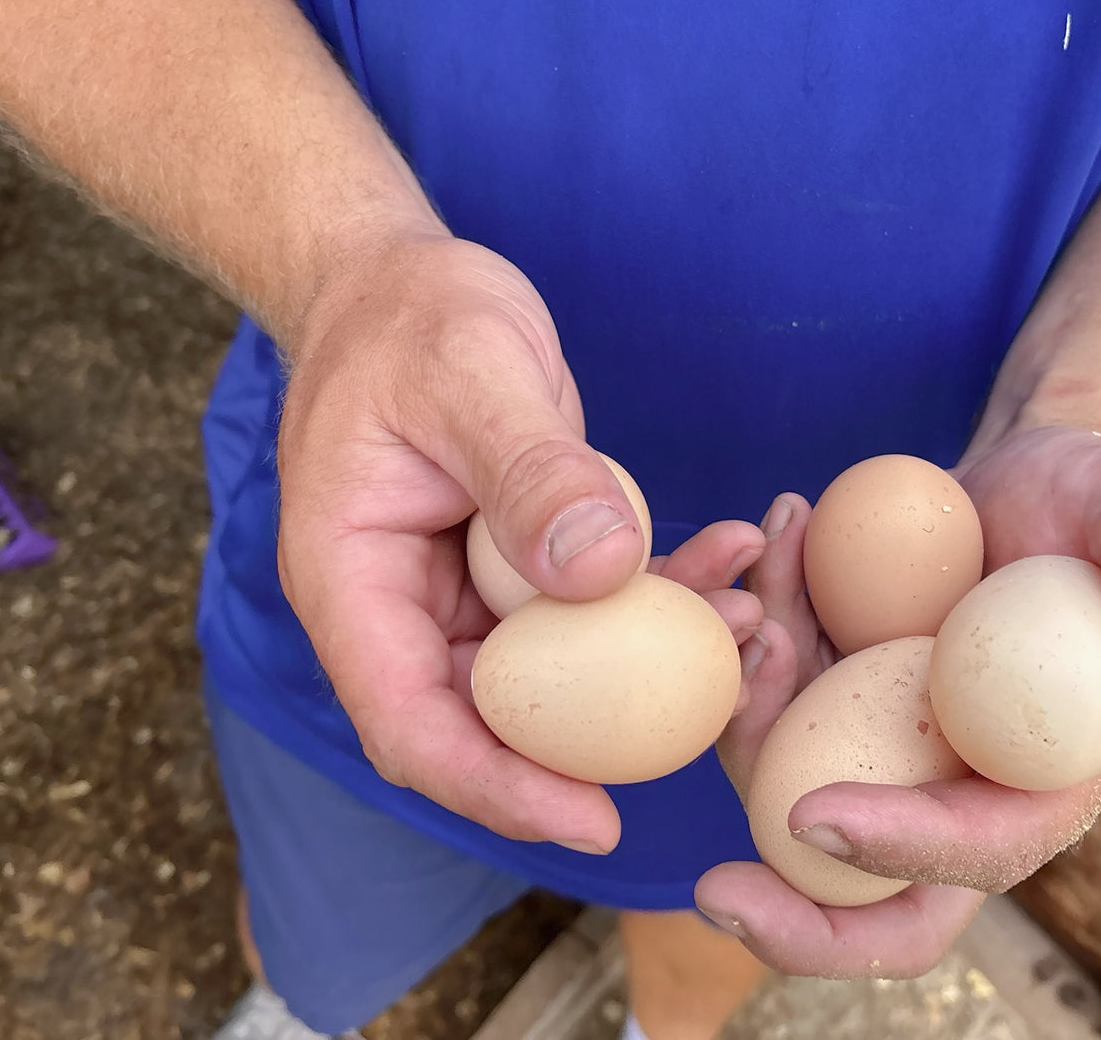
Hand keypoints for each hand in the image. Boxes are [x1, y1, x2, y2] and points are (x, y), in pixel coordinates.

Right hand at [273, 233, 766, 853]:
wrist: (399, 281)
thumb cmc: (411, 316)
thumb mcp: (471, 374)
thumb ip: (530, 470)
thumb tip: (604, 573)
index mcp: (349, 581)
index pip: (409, 723)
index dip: (495, 786)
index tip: (593, 820)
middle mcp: (400, 606)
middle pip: (489, 721)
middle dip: (599, 742)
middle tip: (715, 717)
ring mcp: (460, 591)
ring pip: (555, 672)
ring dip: (652, 662)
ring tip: (750, 617)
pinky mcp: (514, 565)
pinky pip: (588, 607)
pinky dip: (657, 595)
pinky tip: (728, 556)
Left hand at [696, 426, 1100, 976]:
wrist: (1031, 480)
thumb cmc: (1095, 502)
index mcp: (1052, 778)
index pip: (979, 849)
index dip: (902, 851)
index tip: (815, 814)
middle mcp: (962, 789)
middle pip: (876, 894)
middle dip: (795, 917)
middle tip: (713, 887)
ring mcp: (892, 753)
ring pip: (790, 779)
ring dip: (748, 701)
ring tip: (758, 582)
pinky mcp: (840, 707)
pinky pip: (773, 699)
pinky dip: (756, 631)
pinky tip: (777, 534)